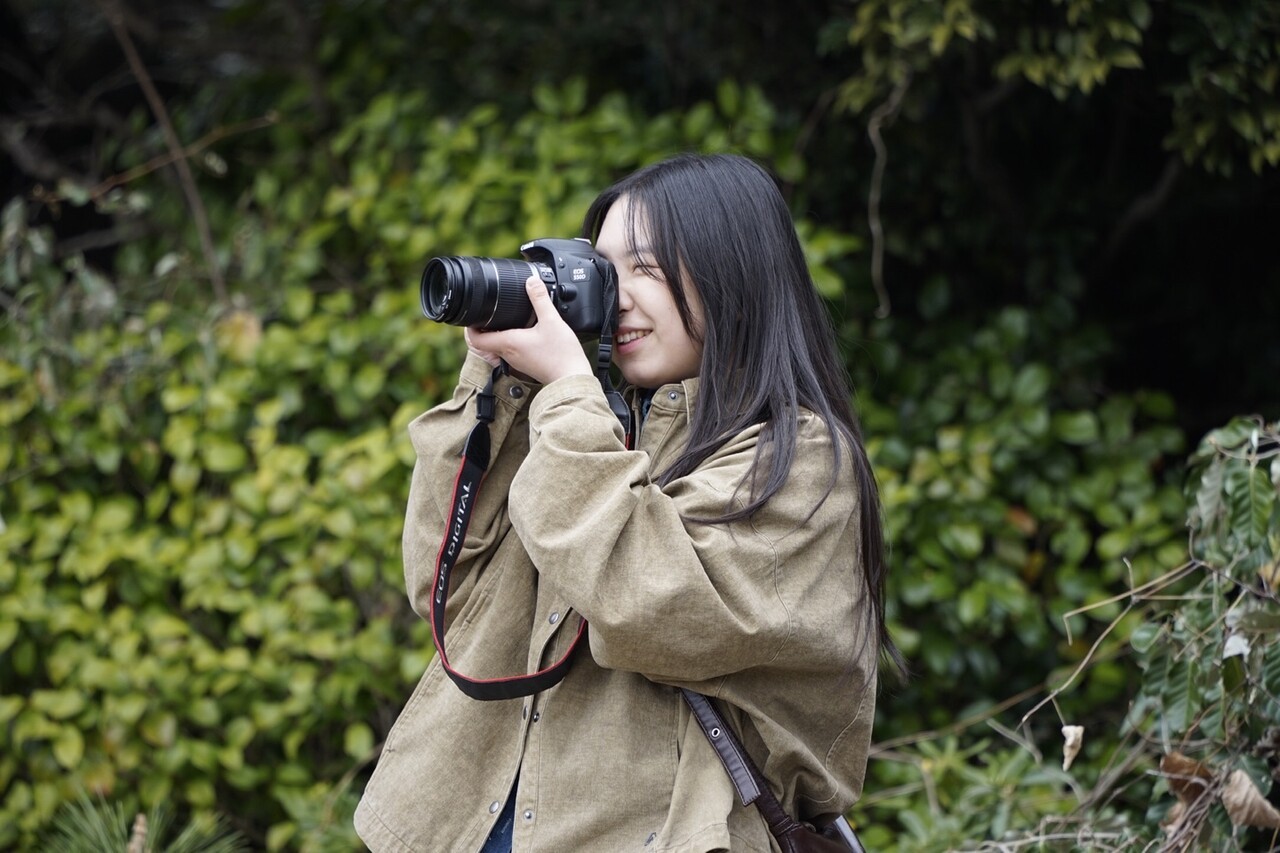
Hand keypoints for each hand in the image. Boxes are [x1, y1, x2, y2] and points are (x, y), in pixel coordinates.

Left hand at [465, 276, 592, 383]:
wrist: (572, 378)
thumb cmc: (562, 354)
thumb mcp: (552, 321)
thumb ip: (540, 299)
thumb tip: (532, 282)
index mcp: (509, 343)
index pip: (477, 339)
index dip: (470, 327)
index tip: (473, 316)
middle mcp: (509, 354)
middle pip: (485, 343)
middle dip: (483, 328)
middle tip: (487, 315)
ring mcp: (516, 362)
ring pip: (497, 348)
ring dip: (496, 335)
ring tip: (503, 320)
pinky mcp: (526, 365)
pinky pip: (510, 352)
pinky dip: (509, 341)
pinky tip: (522, 333)